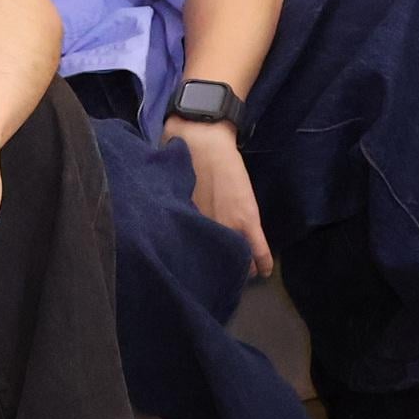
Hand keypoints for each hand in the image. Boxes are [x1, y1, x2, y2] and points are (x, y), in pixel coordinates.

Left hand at [169, 119, 274, 277]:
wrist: (203, 138)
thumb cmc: (176, 160)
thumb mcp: (166, 192)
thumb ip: (168, 213)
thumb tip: (156, 230)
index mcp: (181, 224)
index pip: (187, 257)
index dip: (190, 268)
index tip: (191, 277)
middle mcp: (202, 228)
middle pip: (210, 261)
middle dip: (214, 271)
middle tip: (215, 280)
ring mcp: (227, 223)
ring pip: (234, 257)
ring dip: (237, 268)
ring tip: (237, 276)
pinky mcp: (246, 217)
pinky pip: (257, 247)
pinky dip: (261, 262)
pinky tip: (263, 273)